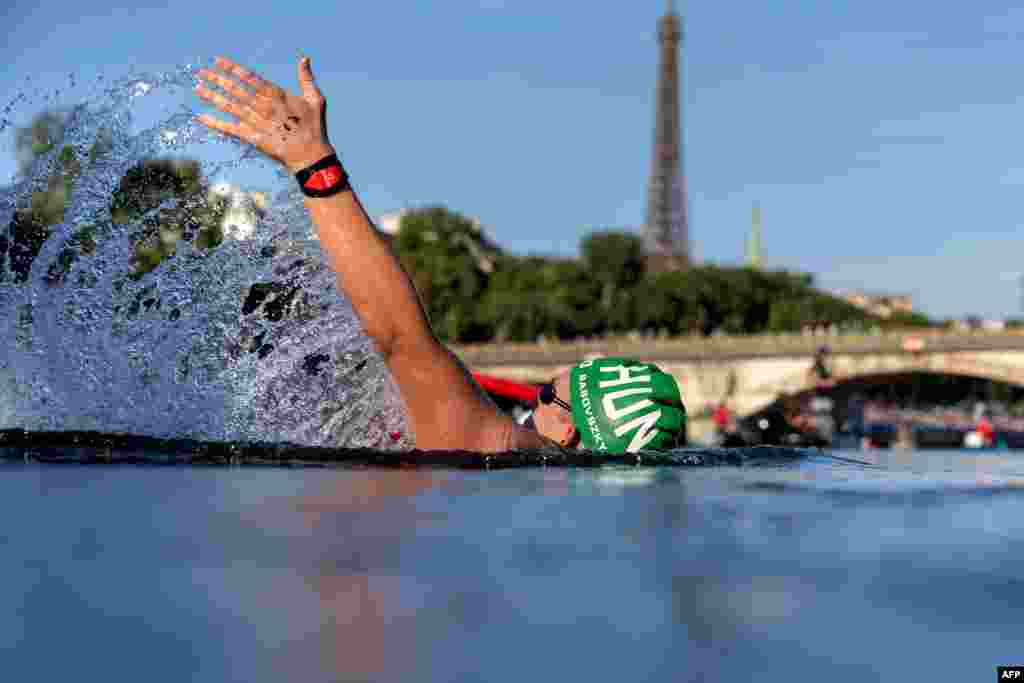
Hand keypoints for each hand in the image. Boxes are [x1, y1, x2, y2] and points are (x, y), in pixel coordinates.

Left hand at [194, 55, 335, 172]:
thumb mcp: (315, 99)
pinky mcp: (254, 138)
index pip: (250, 78)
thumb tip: (304, 58)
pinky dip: (217, 123)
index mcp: (277, 96)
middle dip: (218, 80)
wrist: (311, 156)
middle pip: (236, 90)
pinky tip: (202, 117)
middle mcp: (264, 107)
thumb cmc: (315, 126)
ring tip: (198, 88)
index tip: (217, 61)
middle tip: (201, 72)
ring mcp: (258, 123)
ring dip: (214, 97)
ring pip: (232, 107)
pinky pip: (232, 129)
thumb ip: (306, 78)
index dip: (232, 68)